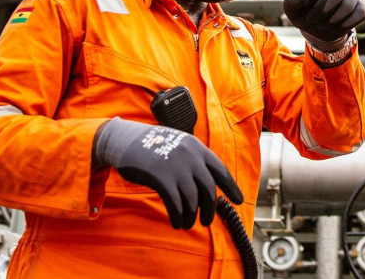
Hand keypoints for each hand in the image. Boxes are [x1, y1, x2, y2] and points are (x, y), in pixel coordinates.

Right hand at [93, 118, 243, 228]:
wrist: (125, 139)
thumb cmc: (152, 146)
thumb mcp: (178, 145)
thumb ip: (193, 160)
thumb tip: (208, 186)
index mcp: (197, 148)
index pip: (220, 170)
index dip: (231, 187)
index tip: (240, 201)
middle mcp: (190, 156)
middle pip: (208, 189)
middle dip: (209, 209)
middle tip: (206, 222)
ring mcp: (176, 166)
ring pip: (192, 199)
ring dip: (191, 216)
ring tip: (187, 224)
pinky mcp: (161, 177)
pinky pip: (175, 203)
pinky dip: (178, 216)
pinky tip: (176, 222)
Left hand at [283, 0, 364, 49]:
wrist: (318, 27)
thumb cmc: (303, 13)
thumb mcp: (292, 9)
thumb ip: (291, 1)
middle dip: (321, 12)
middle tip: (311, 20)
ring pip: (347, 7)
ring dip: (331, 22)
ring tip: (321, 24)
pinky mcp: (361, 6)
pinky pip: (359, 14)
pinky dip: (344, 25)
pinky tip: (335, 26)